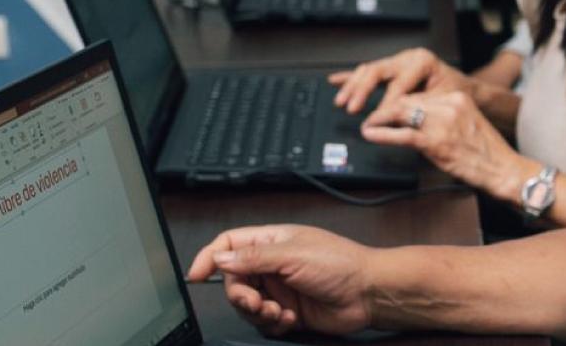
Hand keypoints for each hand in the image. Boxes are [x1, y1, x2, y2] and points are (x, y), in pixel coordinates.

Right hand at [185, 225, 379, 336]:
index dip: (210, 257)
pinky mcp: (288, 311)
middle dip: (240, 294)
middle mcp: (273, 264)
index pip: (229, 244)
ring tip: (276, 311)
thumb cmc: (341, 264)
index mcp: (272, 241)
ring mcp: (280, 289)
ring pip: (247, 304)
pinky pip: (264, 322)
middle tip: (255, 301)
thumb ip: (254, 257)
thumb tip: (221, 257)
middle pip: (234, 280)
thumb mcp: (293, 255)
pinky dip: (273, 323)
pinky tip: (290, 318)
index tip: (197, 275)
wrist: (369, 293)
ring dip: (257, 311)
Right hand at [330, 47, 473, 115]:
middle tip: (352, 107)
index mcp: (422, 62)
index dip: (386, 103)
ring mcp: (398, 62)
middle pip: (378, 71)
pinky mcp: (392, 70)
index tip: (378, 118)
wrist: (463, 88)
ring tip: (342, 101)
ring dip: (353, 86)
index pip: (398, 84)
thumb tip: (398, 116)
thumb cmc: (456, 93)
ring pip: (370, 70)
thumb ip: (419, 106)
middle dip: (362, 90)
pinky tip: (337, 80)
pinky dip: (352, 77)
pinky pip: (368, 72)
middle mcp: (408, 58)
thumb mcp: (441, 100)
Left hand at [364, 91, 535, 204]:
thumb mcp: (466, 124)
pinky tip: (371, 134)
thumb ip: (442, 118)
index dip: (398, 103)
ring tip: (368, 125)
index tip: (387, 111)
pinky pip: (402, 134)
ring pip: (401, 113)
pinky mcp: (436, 141)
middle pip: (407, 100)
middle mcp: (450, 105)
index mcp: (458, 98)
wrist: (503, 169)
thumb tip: (413, 122)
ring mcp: (442, 122)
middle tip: (372, 117)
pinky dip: (382, 133)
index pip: (419, 95)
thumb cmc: (486, 152)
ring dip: (379, 119)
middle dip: (385, 109)